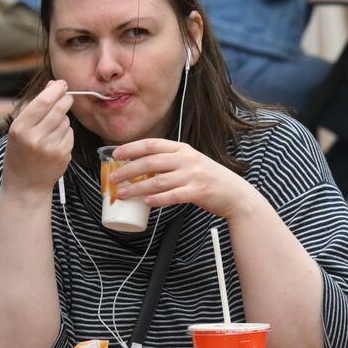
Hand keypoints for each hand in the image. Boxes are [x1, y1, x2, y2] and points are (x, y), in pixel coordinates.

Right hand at [3, 80, 73, 196]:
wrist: (25, 185)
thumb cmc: (20, 153)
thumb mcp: (19, 129)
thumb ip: (35, 107)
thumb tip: (53, 84)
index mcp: (20, 128)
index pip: (43, 101)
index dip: (55, 89)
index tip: (61, 83)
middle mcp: (35, 137)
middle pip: (60, 108)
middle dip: (66, 99)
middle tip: (66, 97)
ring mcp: (51, 148)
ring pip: (66, 121)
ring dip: (63, 119)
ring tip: (50, 129)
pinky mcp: (63, 155)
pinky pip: (70, 134)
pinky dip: (66, 133)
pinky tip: (55, 141)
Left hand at [107, 138, 255, 217]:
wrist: (235, 193)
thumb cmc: (210, 179)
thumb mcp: (191, 163)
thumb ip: (171, 162)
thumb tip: (141, 169)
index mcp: (183, 149)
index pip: (152, 144)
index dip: (132, 148)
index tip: (116, 155)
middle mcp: (187, 159)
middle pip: (150, 162)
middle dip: (128, 170)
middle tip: (113, 178)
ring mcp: (193, 175)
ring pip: (157, 181)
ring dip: (136, 188)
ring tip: (122, 194)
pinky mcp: (197, 192)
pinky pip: (172, 196)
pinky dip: (157, 200)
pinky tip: (146, 203)